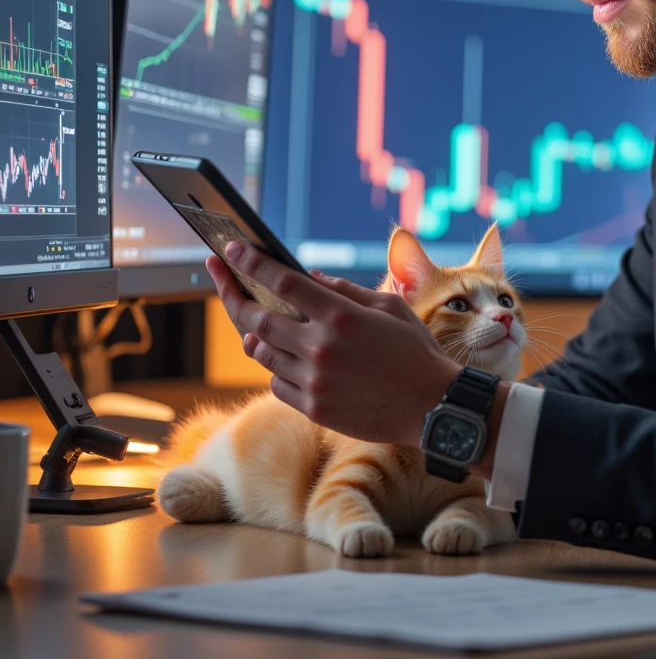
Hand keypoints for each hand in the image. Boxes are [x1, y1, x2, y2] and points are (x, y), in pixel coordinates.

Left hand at [206, 244, 459, 444]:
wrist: (432, 407)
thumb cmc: (415, 352)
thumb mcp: (390, 307)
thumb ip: (346, 291)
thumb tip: (309, 278)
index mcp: (341, 317)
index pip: (283, 282)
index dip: (252, 263)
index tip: (233, 249)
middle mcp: (321, 348)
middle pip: (257, 318)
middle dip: (233, 294)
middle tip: (220, 277)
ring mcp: (315, 381)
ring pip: (261, 353)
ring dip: (255, 334)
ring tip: (255, 322)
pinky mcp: (314, 408)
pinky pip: (276, 383)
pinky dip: (275, 368)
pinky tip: (285, 359)